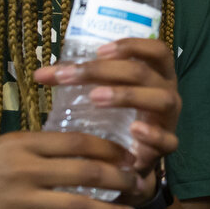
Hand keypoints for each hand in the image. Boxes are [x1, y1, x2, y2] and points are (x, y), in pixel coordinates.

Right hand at [0, 130, 139, 208]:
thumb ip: (32, 149)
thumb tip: (71, 148)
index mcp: (22, 142)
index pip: (80, 140)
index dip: (113, 148)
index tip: (133, 155)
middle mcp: (25, 167)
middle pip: (87, 169)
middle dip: (122, 177)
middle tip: (143, 183)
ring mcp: (19, 199)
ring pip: (79, 203)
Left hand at [34, 38, 181, 206]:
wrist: (131, 162)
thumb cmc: (117, 118)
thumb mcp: (101, 93)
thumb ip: (77, 83)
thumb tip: (39, 75)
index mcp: (156, 74)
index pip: (156, 50)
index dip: (131, 46)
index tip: (99, 50)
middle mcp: (168, 91)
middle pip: (145, 72)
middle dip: (108, 71)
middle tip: (75, 75)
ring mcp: (170, 119)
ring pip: (162, 99)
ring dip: (128, 95)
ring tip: (96, 98)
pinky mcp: (168, 146)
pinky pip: (169, 139)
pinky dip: (153, 133)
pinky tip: (134, 129)